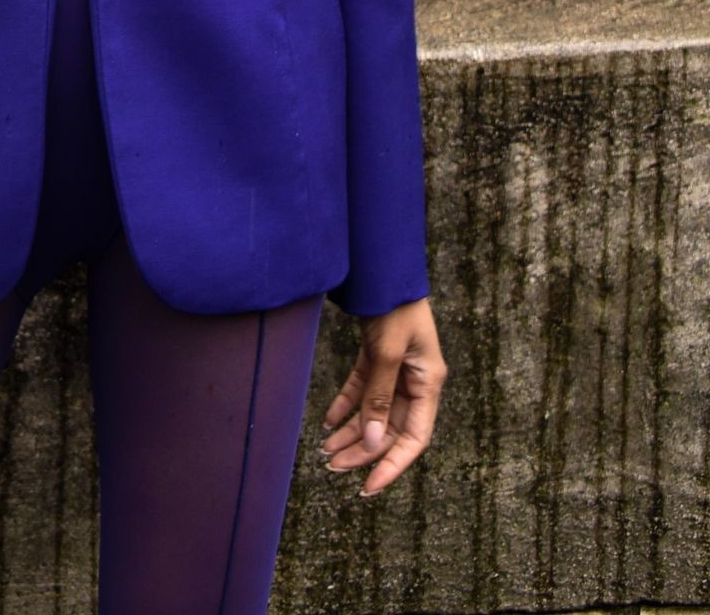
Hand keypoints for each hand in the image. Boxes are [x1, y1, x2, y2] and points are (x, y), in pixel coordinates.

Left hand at [318, 296, 446, 496]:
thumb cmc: (394, 306)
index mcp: (428, 383)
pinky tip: (328, 420)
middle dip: (362, 450)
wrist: (382, 266)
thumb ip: (380, 397)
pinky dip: (346, 405)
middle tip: (333, 466)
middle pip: (389, 427)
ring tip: (326, 449)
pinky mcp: (378, 356)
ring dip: (351, 431)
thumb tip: (372, 443)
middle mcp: (414, 380)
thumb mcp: (388, 352)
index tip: (368, 487)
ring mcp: (396, 368)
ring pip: (373, 411)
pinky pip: (362, 389)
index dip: (392, 465)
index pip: (414, 438)